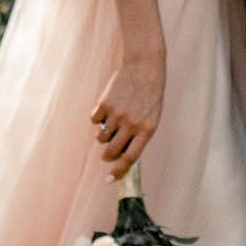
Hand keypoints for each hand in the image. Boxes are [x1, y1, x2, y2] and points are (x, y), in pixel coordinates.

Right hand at [92, 35, 165, 174]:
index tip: (109, 180)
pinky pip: (94, 120)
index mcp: (147, 130)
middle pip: (111, 151)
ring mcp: (116, 115)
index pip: (130, 159)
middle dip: (107, 155)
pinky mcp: (104, 104)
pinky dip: (98, 117)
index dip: (118, 172)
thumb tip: (120, 153)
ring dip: (104, 134)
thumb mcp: (151, 117)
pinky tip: (108, 106)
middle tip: (107, 153)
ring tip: (113, 120)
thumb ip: (138, 135)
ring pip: (101, 137)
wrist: (144, 65)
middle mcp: (131, 125)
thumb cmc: (150, 94)